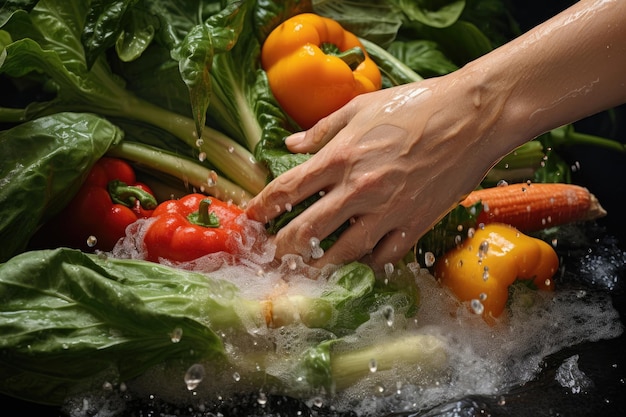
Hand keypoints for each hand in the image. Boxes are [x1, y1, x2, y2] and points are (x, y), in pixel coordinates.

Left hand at [246, 74, 509, 269]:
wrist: (471, 117)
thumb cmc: (417, 105)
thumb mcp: (362, 107)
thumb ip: (322, 129)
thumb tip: (291, 143)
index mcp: (341, 157)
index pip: (288, 189)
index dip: (263, 207)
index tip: (251, 219)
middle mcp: (358, 189)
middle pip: (307, 230)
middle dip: (283, 247)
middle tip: (273, 255)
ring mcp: (387, 211)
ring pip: (342, 252)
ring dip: (320, 265)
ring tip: (307, 271)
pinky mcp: (414, 224)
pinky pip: (384, 256)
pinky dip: (368, 264)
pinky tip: (358, 265)